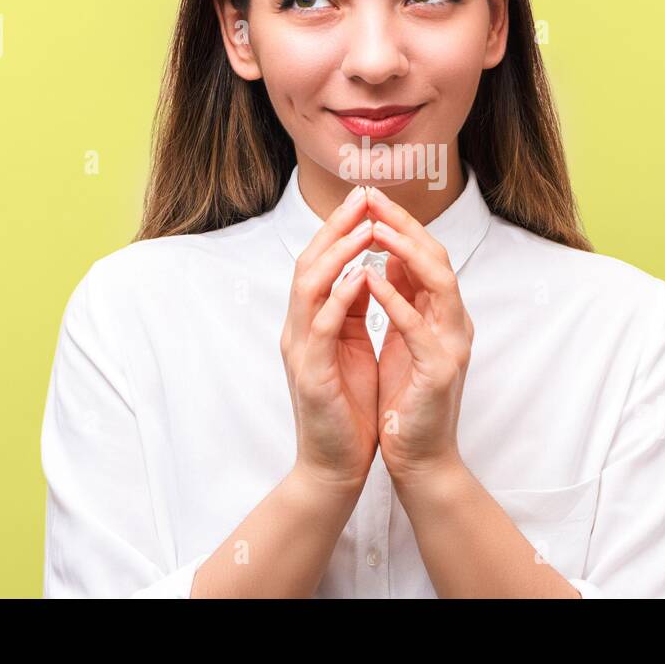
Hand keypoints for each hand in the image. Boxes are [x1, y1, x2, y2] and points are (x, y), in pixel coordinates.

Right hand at [280, 184, 379, 493]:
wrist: (335, 466)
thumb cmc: (348, 409)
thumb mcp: (351, 348)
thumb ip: (351, 311)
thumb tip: (365, 271)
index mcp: (311, 322)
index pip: (321, 262)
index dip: (340, 228)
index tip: (366, 198)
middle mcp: (299, 330)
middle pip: (309, 263)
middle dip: (336, 227)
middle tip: (362, 197)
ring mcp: (301, 351)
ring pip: (309, 287)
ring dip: (337, 254)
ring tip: (364, 228)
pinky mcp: (311, 375)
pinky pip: (321, 327)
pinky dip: (339, 298)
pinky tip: (359, 278)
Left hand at [361, 185, 474, 486]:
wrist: (419, 458)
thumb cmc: (406, 400)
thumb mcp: (402, 339)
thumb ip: (403, 298)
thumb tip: (390, 252)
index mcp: (442, 315)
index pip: (425, 255)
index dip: (400, 223)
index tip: (369, 197)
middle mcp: (454, 323)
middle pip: (435, 258)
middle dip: (403, 225)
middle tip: (372, 197)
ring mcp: (451, 345)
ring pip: (437, 283)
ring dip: (406, 252)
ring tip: (376, 228)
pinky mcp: (439, 371)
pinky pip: (417, 327)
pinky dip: (395, 300)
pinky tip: (371, 280)